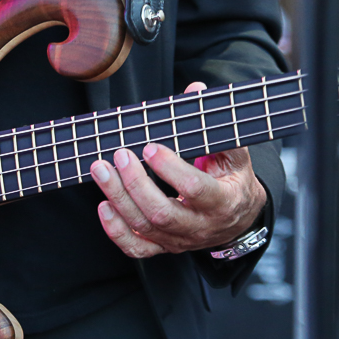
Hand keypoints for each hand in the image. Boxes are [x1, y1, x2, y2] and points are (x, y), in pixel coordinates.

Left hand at [90, 82, 266, 258]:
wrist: (238, 219)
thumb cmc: (233, 180)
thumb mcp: (235, 153)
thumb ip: (216, 125)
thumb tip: (195, 90)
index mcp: (222, 201)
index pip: (195, 189)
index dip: (170, 169)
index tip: (150, 146)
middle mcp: (200, 226)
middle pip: (162, 213)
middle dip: (135, 184)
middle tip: (119, 155)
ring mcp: (180, 240)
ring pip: (144, 227)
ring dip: (118, 198)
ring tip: (100, 169)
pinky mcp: (164, 247)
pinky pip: (136, 247)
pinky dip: (115, 230)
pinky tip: (104, 205)